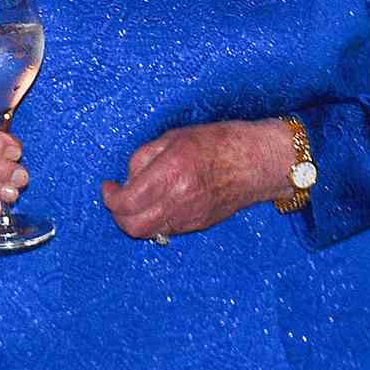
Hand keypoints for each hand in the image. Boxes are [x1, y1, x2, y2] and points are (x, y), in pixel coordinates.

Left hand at [102, 119, 291, 241]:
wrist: (260, 162)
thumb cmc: (220, 142)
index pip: (127, 202)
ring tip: (138, 199)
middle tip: (118, 198)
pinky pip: (167, 230)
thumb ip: (144, 157)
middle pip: (133, 227)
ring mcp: (191, 217)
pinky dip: (154, 221)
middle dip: (118, 215)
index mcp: (171, 173)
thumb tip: (128, 178)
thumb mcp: (174, 137)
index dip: (110, 197)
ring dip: (135, 219)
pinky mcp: (200, 225)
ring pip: (149, 232)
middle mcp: (179, 200)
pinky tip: (158, 203)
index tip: (108, 186)